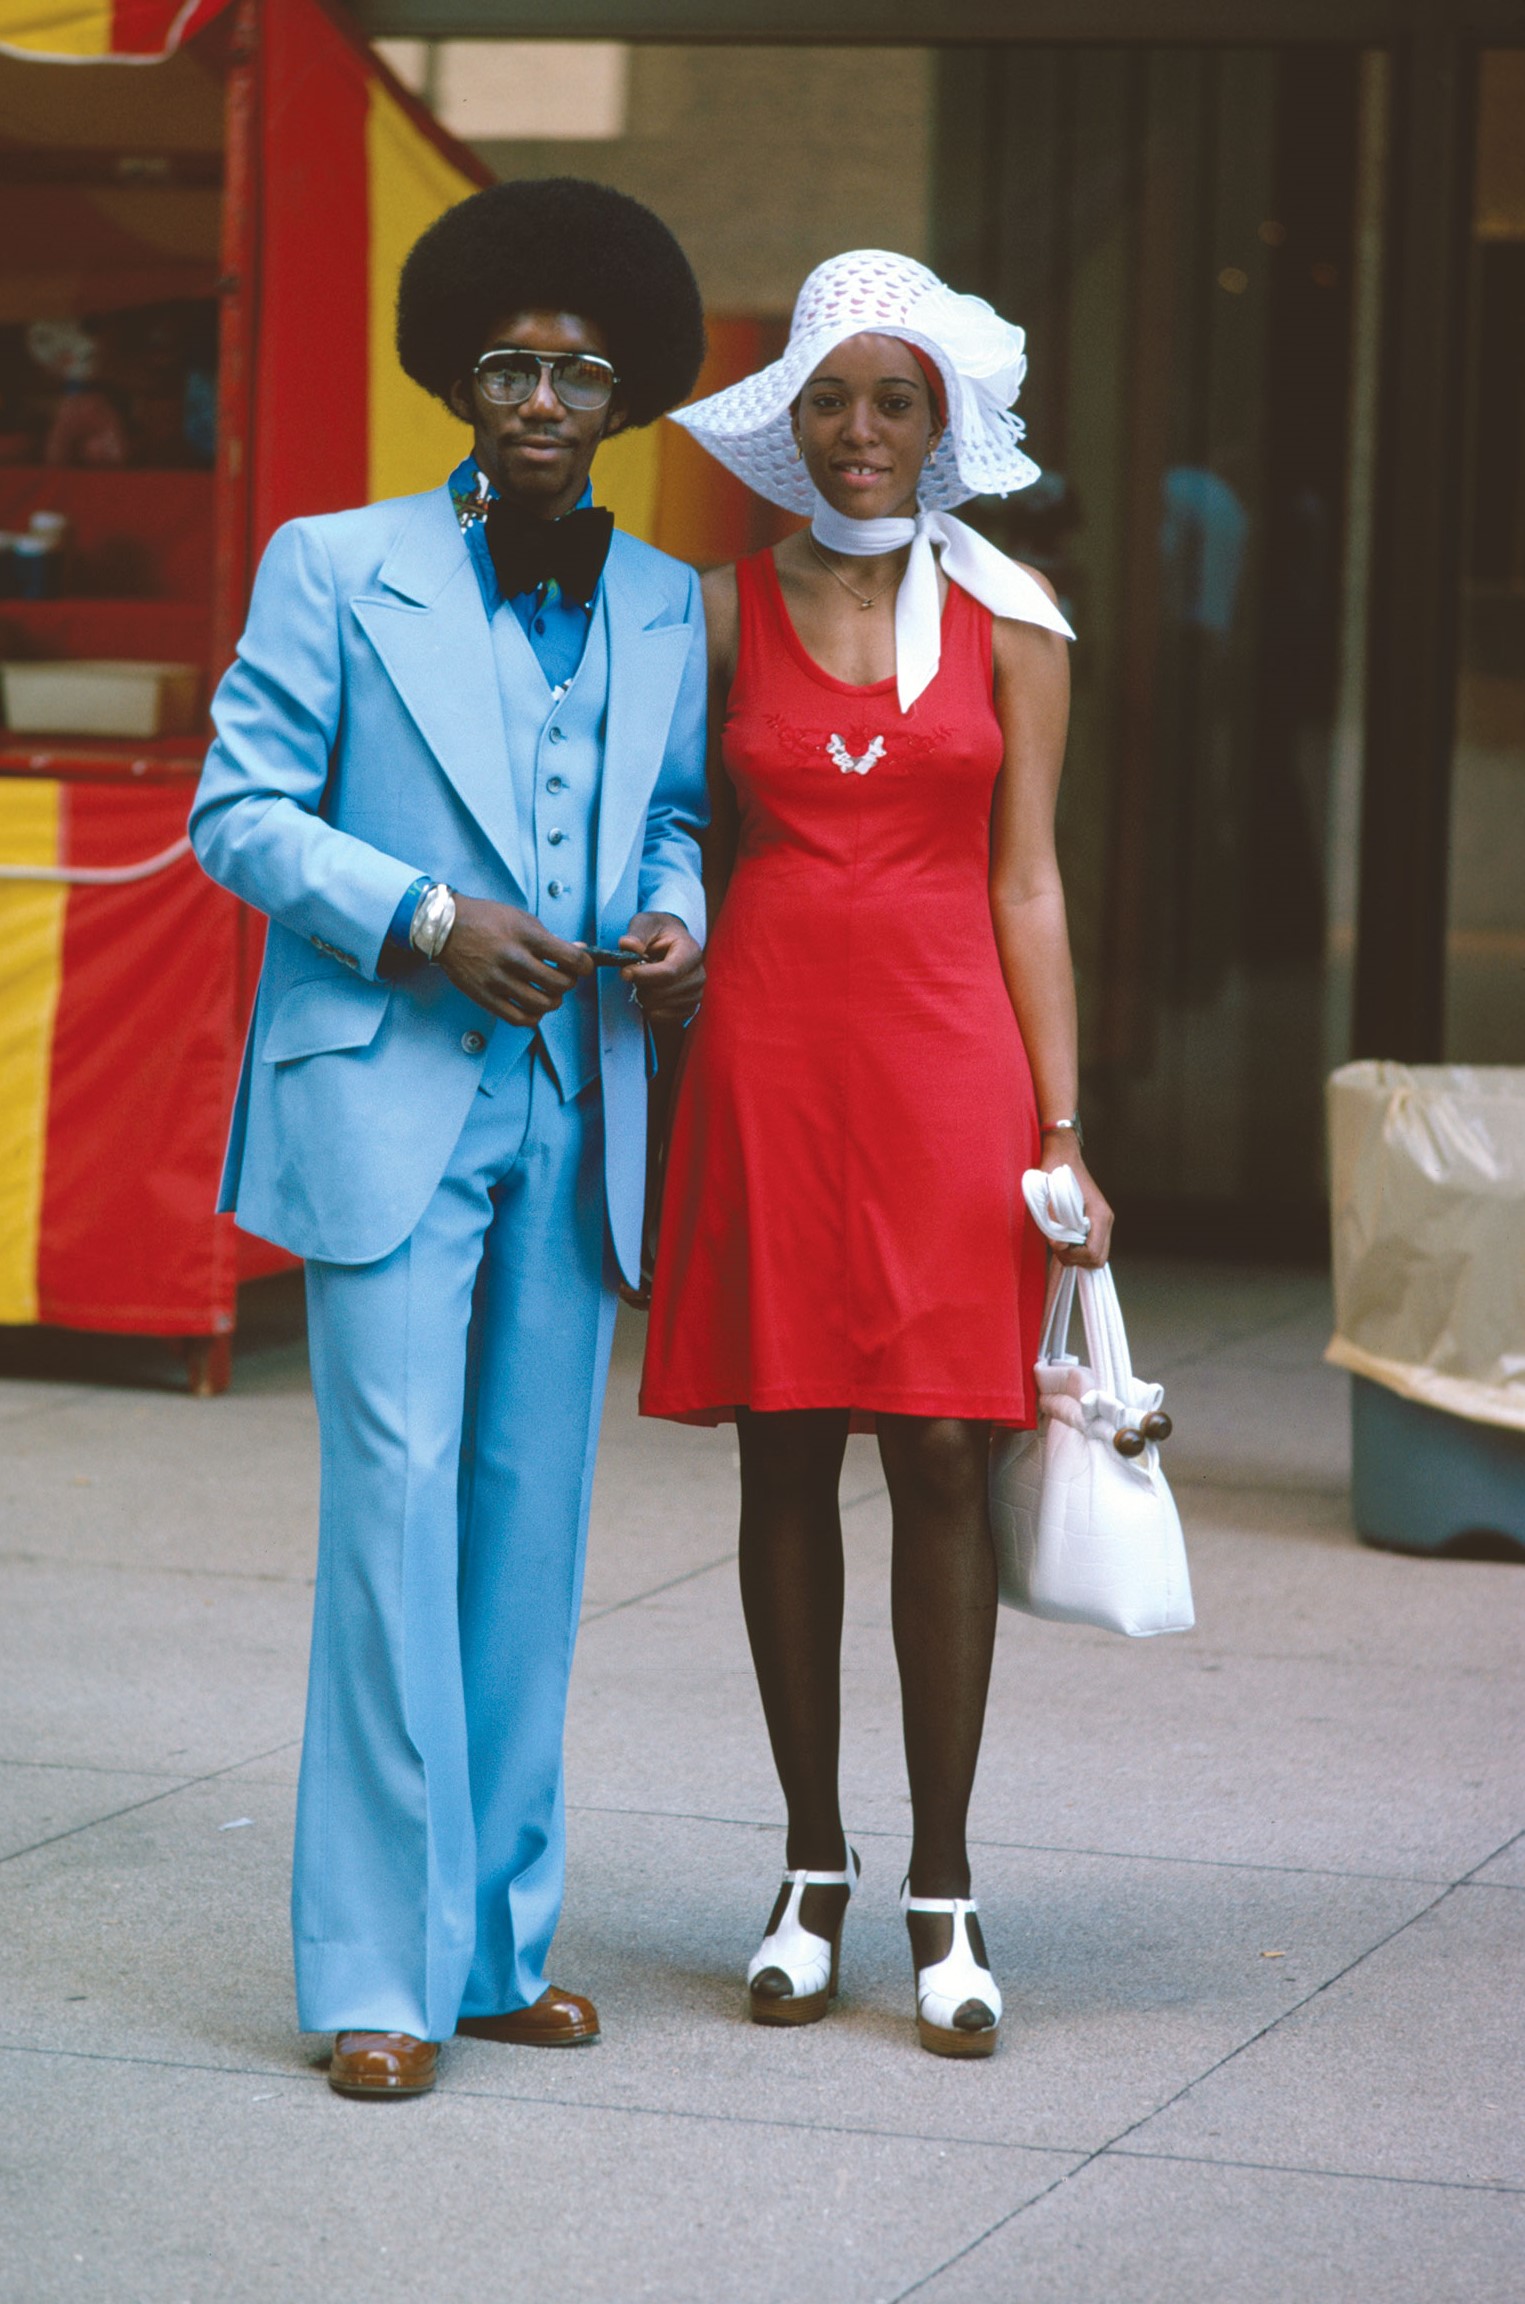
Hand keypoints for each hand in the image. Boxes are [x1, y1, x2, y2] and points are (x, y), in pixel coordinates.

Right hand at [436, 894, 592, 1025]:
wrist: (445, 927)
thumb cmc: (485, 919)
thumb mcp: (521, 918)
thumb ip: (550, 938)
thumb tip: (579, 951)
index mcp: (525, 935)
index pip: (570, 958)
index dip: (585, 965)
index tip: (583, 966)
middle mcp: (512, 958)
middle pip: (559, 984)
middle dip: (569, 982)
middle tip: (565, 978)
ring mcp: (498, 980)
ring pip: (542, 1004)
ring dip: (553, 1001)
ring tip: (550, 993)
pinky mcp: (485, 996)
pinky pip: (518, 1018)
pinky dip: (533, 1016)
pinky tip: (533, 1006)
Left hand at [619, 911, 703, 1025]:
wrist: (671, 942)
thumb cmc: (658, 932)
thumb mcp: (645, 923)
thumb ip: (637, 934)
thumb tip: (629, 946)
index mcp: (691, 952)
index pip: (669, 972)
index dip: (644, 975)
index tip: (625, 973)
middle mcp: (698, 974)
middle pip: (665, 992)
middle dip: (642, 986)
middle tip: (633, 974)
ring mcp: (696, 992)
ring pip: (664, 1006)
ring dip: (645, 998)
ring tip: (643, 982)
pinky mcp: (690, 1006)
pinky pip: (668, 1018)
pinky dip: (653, 1011)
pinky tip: (648, 997)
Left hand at [1039, 1137, 1113, 1267]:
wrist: (1063, 1157)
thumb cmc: (1055, 1174)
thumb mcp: (1049, 1200)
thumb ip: (1055, 1225)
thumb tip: (1059, 1246)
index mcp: (1099, 1215)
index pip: (1093, 1253)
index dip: (1073, 1256)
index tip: (1057, 1245)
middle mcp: (1106, 1220)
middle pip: (1098, 1260)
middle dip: (1076, 1259)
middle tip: (1058, 1247)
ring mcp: (1103, 1222)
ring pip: (1096, 1255)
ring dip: (1077, 1255)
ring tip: (1060, 1241)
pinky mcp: (1096, 1223)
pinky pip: (1092, 1246)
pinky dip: (1078, 1249)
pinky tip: (1066, 1238)